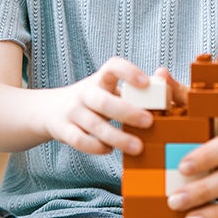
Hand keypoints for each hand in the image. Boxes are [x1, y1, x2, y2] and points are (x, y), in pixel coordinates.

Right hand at [41, 60, 177, 156]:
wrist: (51, 110)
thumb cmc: (94, 100)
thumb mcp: (109, 90)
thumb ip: (133, 93)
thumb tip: (166, 92)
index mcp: (101, 79)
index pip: (113, 67)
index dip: (129, 72)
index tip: (146, 82)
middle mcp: (85, 92)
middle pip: (104, 101)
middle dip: (128, 112)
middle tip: (149, 122)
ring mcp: (72, 111)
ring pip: (94, 125)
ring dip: (117, 137)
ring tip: (138, 147)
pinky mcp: (63, 130)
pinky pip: (80, 140)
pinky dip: (95, 147)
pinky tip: (110, 150)